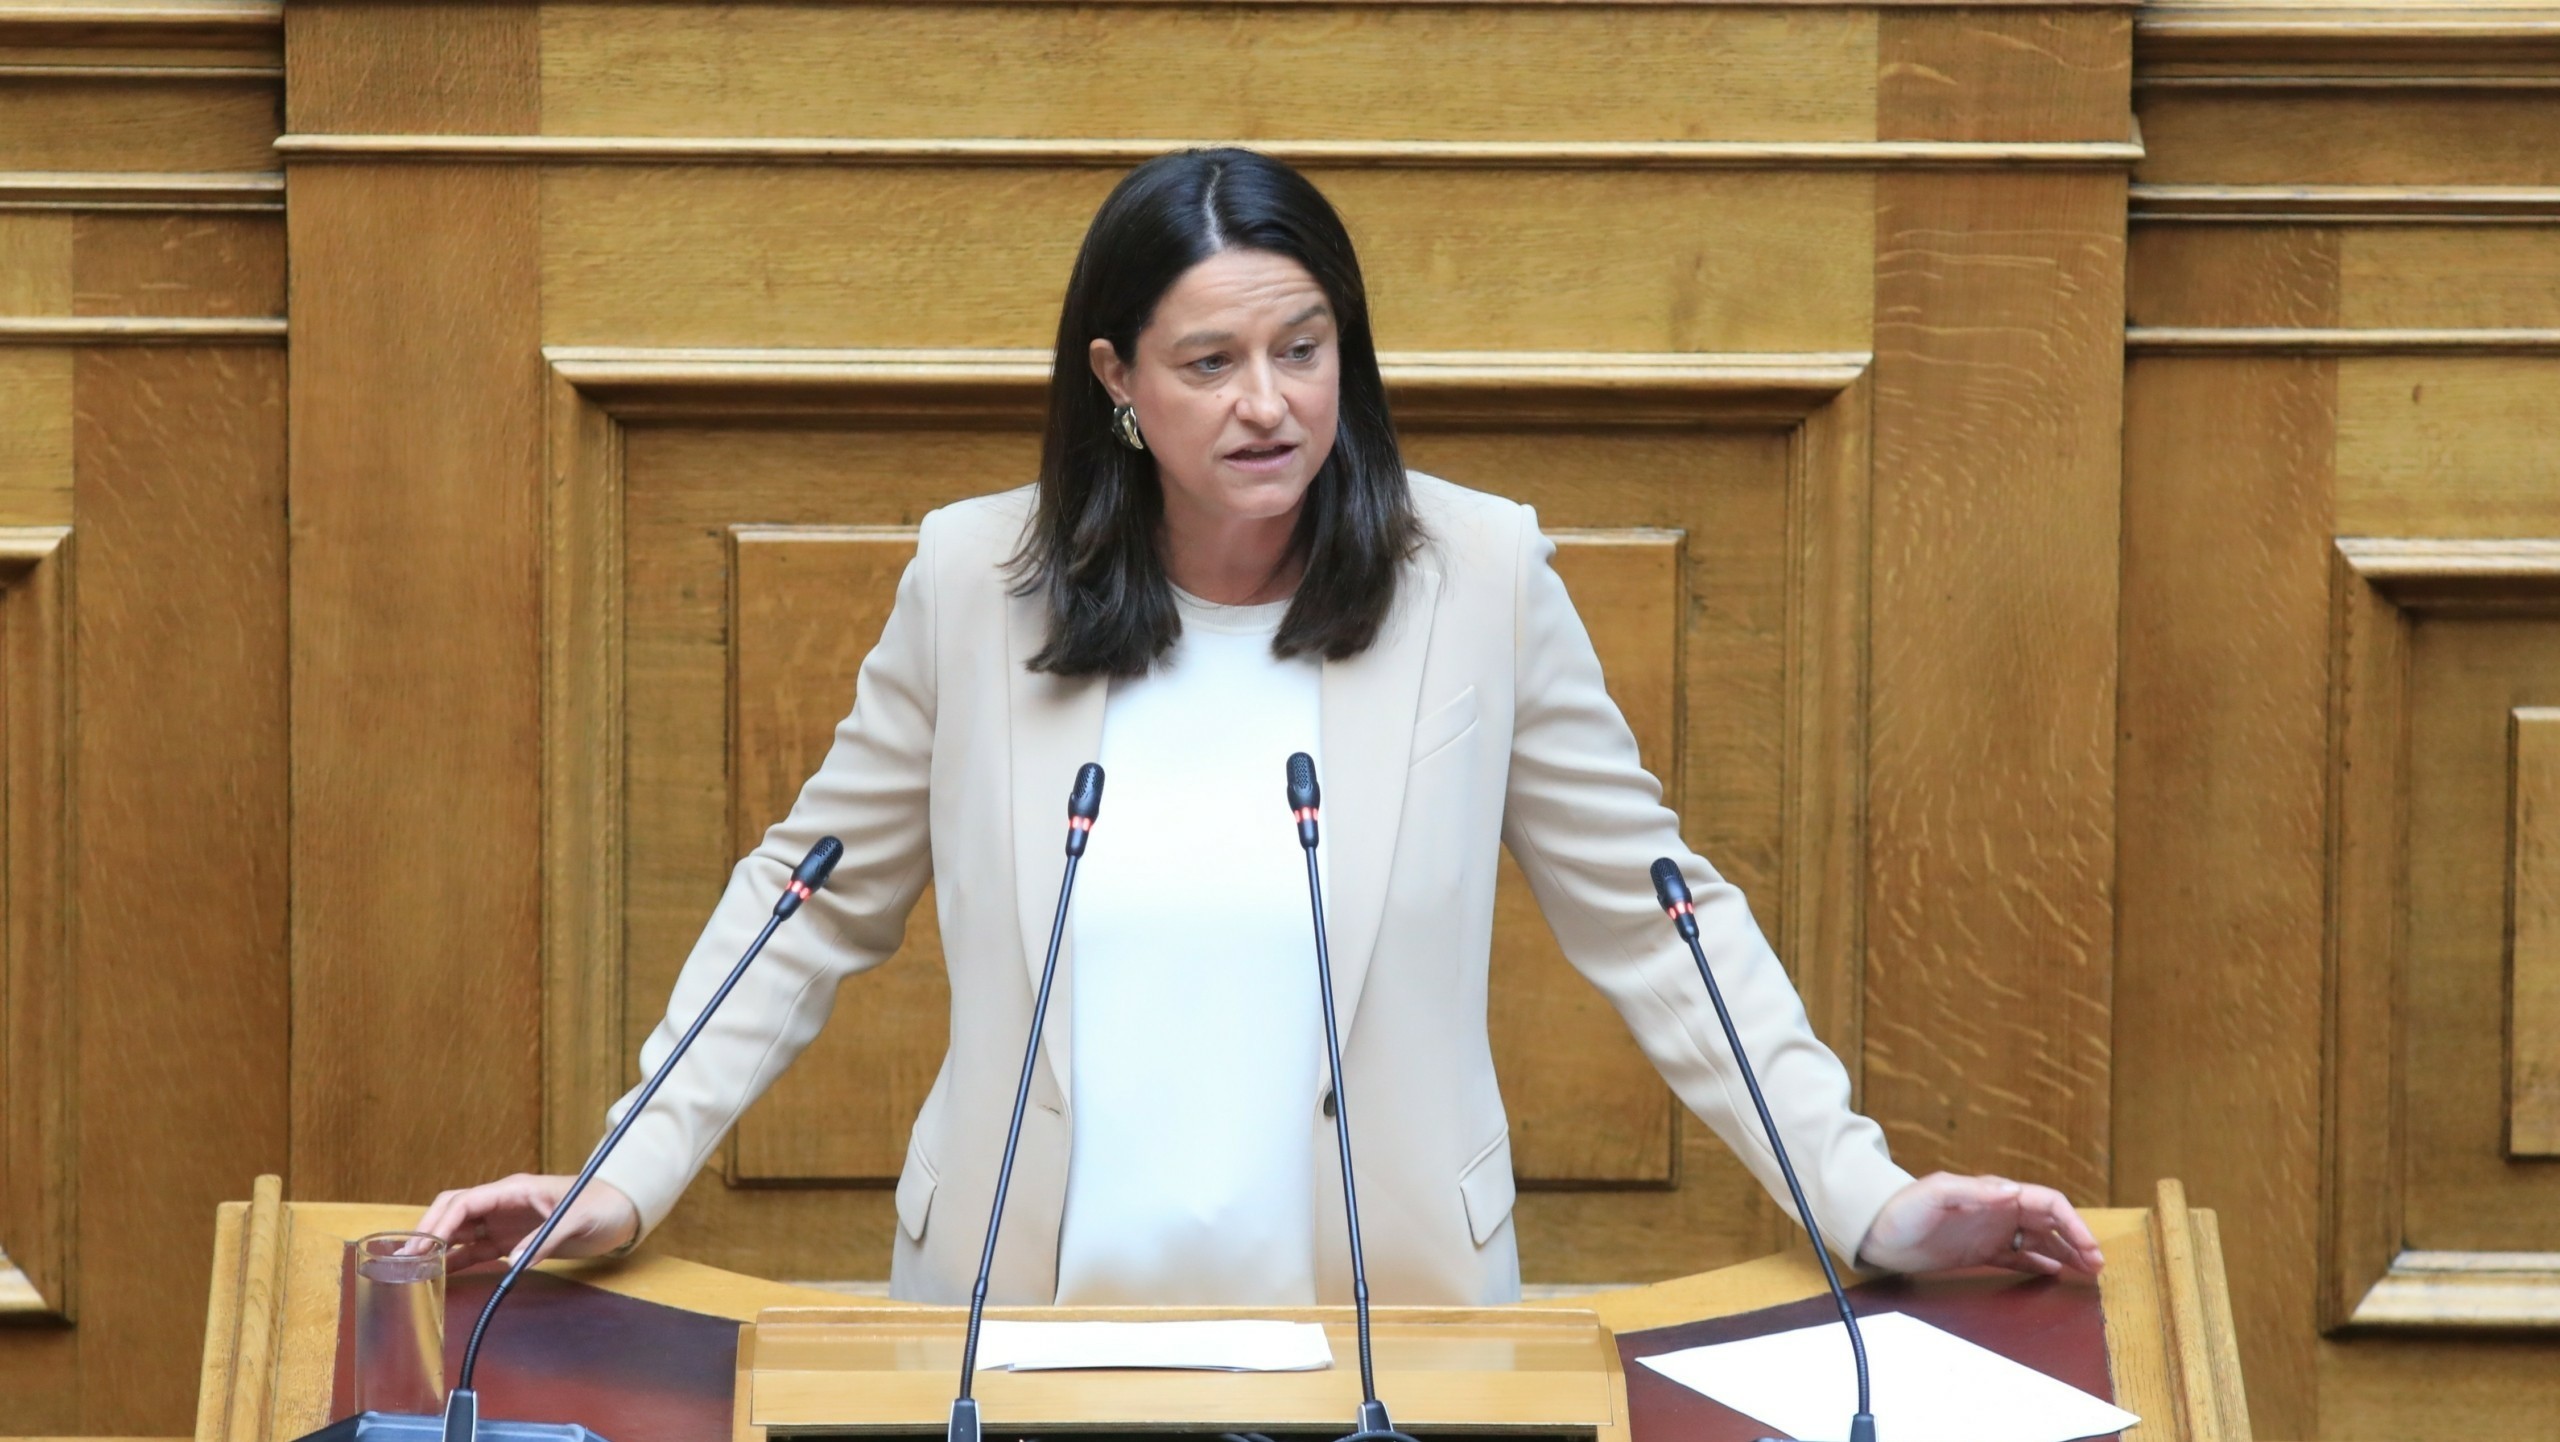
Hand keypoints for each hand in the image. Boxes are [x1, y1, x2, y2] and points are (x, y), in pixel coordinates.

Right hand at [417, 1174, 640, 1272]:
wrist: (623, 1211)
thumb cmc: (603, 1205)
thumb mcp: (578, 1220)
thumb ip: (545, 1239)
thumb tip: (510, 1261)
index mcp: (514, 1190)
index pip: (466, 1201)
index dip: (441, 1222)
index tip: (423, 1245)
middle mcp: (503, 1204)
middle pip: (453, 1212)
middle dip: (428, 1230)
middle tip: (404, 1258)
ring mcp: (505, 1222)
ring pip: (460, 1231)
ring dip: (437, 1247)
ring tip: (411, 1269)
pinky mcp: (511, 1240)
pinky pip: (476, 1249)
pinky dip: (457, 1261)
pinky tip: (439, 1275)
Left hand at [1854, 1171, 2104, 1278]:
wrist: (1875, 1232)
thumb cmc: (1902, 1209)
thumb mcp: (1937, 1194)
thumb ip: (1974, 1193)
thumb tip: (2013, 1192)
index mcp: (1995, 1193)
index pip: (2047, 1203)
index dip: (2073, 1223)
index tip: (2090, 1247)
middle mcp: (1999, 1210)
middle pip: (2051, 1222)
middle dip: (2078, 1240)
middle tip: (2098, 1266)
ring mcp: (1992, 1231)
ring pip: (2041, 1240)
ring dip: (2066, 1252)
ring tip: (2087, 1271)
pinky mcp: (1981, 1251)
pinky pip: (2020, 1257)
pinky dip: (2041, 1264)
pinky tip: (2056, 1273)